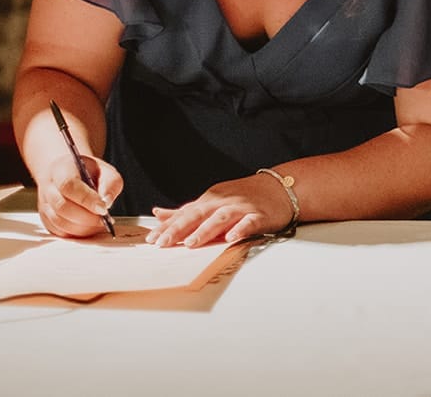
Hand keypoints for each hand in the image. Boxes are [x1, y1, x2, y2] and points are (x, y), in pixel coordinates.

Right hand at [35, 152, 121, 238]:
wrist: (69, 173)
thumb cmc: (89, 172)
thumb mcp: (105, 170)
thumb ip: (110, 184)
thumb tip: (106, 203)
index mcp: (61, 169)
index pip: (68, 185)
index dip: (86, 199)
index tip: (103, 209)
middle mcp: (48, 186)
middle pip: (62, 206)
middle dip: (86, 218)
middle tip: (104, 220)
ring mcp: (44, 204)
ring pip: (59, 222)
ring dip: (82, 228)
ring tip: (99, 224)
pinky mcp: (46, 219)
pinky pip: (58, 231)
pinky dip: (76, 234)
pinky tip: (90, 228)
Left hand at [148, 173, 291, 247]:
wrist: (279, 188)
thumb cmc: (243, 196)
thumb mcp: (212, 201)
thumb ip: (185, 211)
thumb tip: (158, 214)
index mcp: (210, 200)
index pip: (184, 214)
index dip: (167, 227)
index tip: (151, 239)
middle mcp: (223, 202)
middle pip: (197, 215)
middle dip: (179, 229)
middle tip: (163, 243)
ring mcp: (241, 208)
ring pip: (220, 218)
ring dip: (205, 231)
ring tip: (191, 244)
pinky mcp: (259, 215)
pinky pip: (249, 222)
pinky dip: (240, 229)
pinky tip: (232, 237)